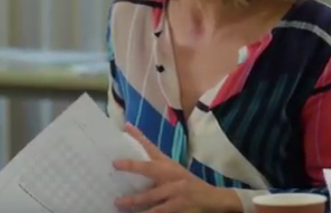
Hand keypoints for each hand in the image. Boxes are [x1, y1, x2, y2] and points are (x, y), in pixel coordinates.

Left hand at [113, 124, 240, 212]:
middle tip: (116, 164)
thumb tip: (134, 170)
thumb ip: (159, 172)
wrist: (214, 199)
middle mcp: (172, 176)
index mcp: (170, 166)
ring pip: (151, 196)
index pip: (153, 149)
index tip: (127, 126)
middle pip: (151, 168)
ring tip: (119, 203)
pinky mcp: (177, 207)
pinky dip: (148, 212)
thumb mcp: (177, 174)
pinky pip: (158, 211)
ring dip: (134, 200)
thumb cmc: (191, 186)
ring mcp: (175, 192)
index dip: (139, 137)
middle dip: (133, 166)